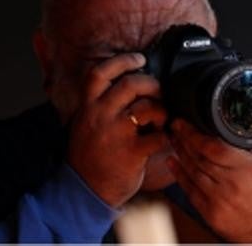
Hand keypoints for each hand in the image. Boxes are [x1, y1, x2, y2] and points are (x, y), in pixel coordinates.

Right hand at [66, 53, 168, 207]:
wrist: (84, 191)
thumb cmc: (89, 156)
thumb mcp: (84, 123)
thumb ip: (99, 103)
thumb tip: (124, 81)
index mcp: (88, 107)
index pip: (100, 73)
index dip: (122, 61)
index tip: (140, 59)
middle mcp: (100, 116)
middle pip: (132, 84)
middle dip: (152, 84)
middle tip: (159, 91)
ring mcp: (116, 134)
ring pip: (148, 107)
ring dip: (161, 110)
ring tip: (161, 119)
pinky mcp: (132, 152)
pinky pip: (159, 135)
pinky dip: (167, 135)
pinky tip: (165, 137)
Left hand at [168, 119, 251, 242]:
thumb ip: (248, 146)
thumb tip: (230, 129)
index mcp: (248, 169)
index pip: (213, 147)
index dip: (194, 134)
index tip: (185, 124)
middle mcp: (232, 185)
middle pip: (199, 158)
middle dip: (184, 141)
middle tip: (177, 128)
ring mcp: (220, 202)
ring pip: (192, 173)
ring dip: (180, 155)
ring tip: (175, 142)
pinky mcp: (212, 215)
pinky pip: (190, 192)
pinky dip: (180, 176)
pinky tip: (174, 163)